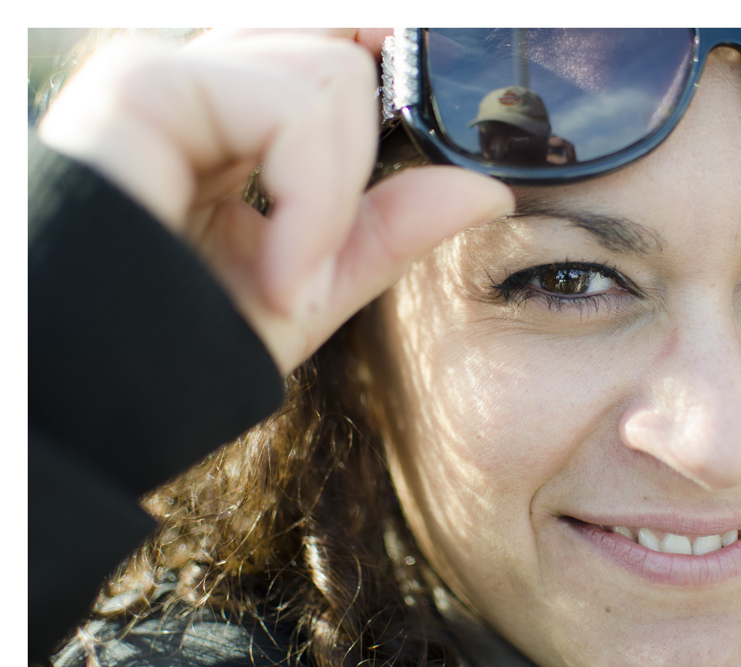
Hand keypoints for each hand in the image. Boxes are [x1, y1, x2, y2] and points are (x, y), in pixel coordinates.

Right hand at [37, 29, 514, 374]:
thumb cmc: (186, 340)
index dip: (377, 49)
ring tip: (285, 275)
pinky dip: (307, 200)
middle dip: (355, 160)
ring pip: (330, 72)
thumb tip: (489, 190)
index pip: (326, 46)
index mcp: (233, 119)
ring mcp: (169, 76)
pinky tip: (276, 271)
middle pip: (339, 51)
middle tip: (310, 252)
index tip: (412, 72)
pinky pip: (287, 110)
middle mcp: (200, 83)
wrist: (99, 392)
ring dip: (331, 197)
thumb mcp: (313, 283)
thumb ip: (391, 228)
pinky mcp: (144, 89)